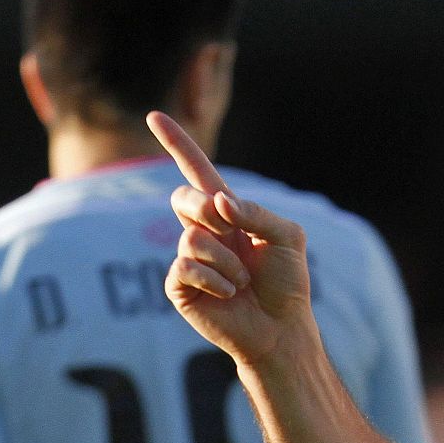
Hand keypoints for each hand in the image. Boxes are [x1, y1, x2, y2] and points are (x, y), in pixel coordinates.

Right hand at [148, 112, 314, 367]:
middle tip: (234, 236)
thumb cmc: (287, 282)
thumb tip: (220, 202)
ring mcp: (187, 258)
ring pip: (191, 237)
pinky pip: (187, 267)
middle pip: (184, 197)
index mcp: (227, 213)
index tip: (155, 115)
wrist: (282, 327)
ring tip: (242, 281)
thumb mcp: (287, 237)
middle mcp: (202, 231)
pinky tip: (228, 295)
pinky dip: (216, 281)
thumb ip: (257, 213)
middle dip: (209, 212)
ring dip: (227, 260)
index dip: (177, 144)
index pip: (197, 171)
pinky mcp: (178, 285)